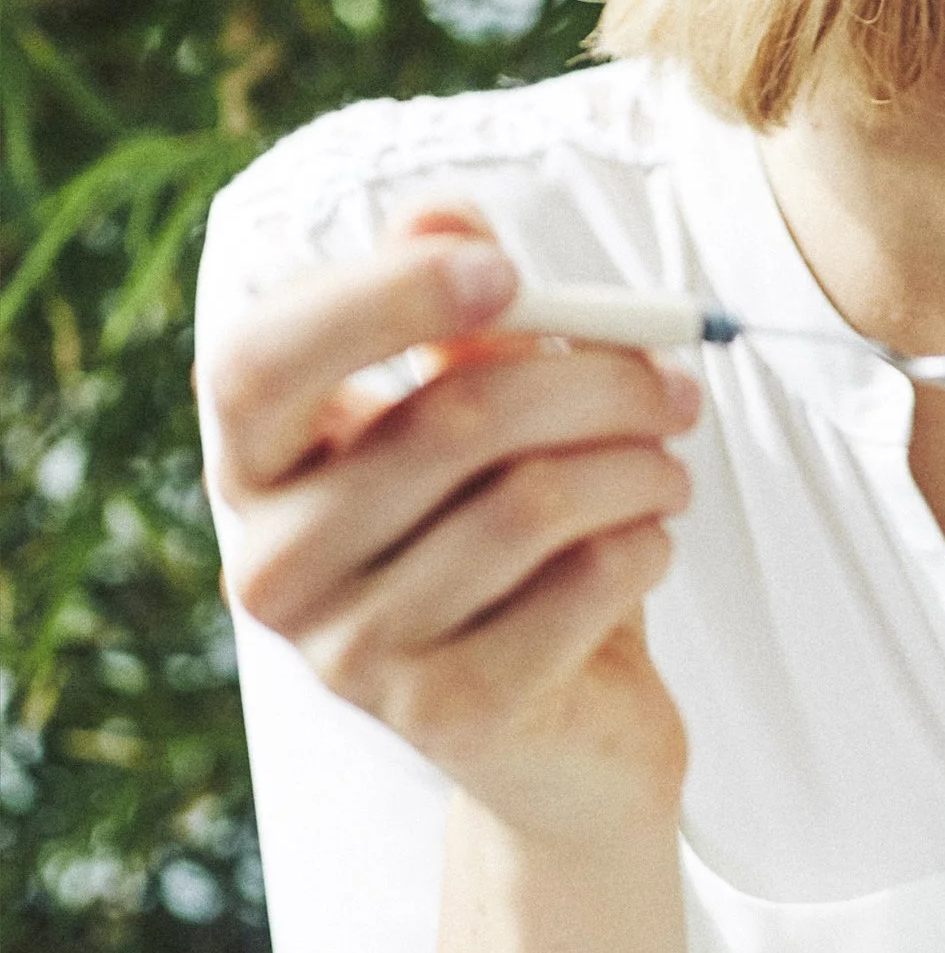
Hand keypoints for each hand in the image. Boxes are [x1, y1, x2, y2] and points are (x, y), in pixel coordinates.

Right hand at [210, 208, 700, 845]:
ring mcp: (354, 652)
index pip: (259, 363)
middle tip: (677, 384)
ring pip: (530, 502)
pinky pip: (582, 582)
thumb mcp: (482, 421)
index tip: (499, 265)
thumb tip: (442, 212)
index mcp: (258, 469)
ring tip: (671, 468)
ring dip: (639, 466)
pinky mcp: (451, 715)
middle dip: (596, 380)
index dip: (374, 298)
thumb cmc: (513, 548)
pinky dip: (645, 545)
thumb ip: (458, 318)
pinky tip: (649, 546)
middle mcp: (276, 566)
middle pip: (450, 422)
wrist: (563, 740)